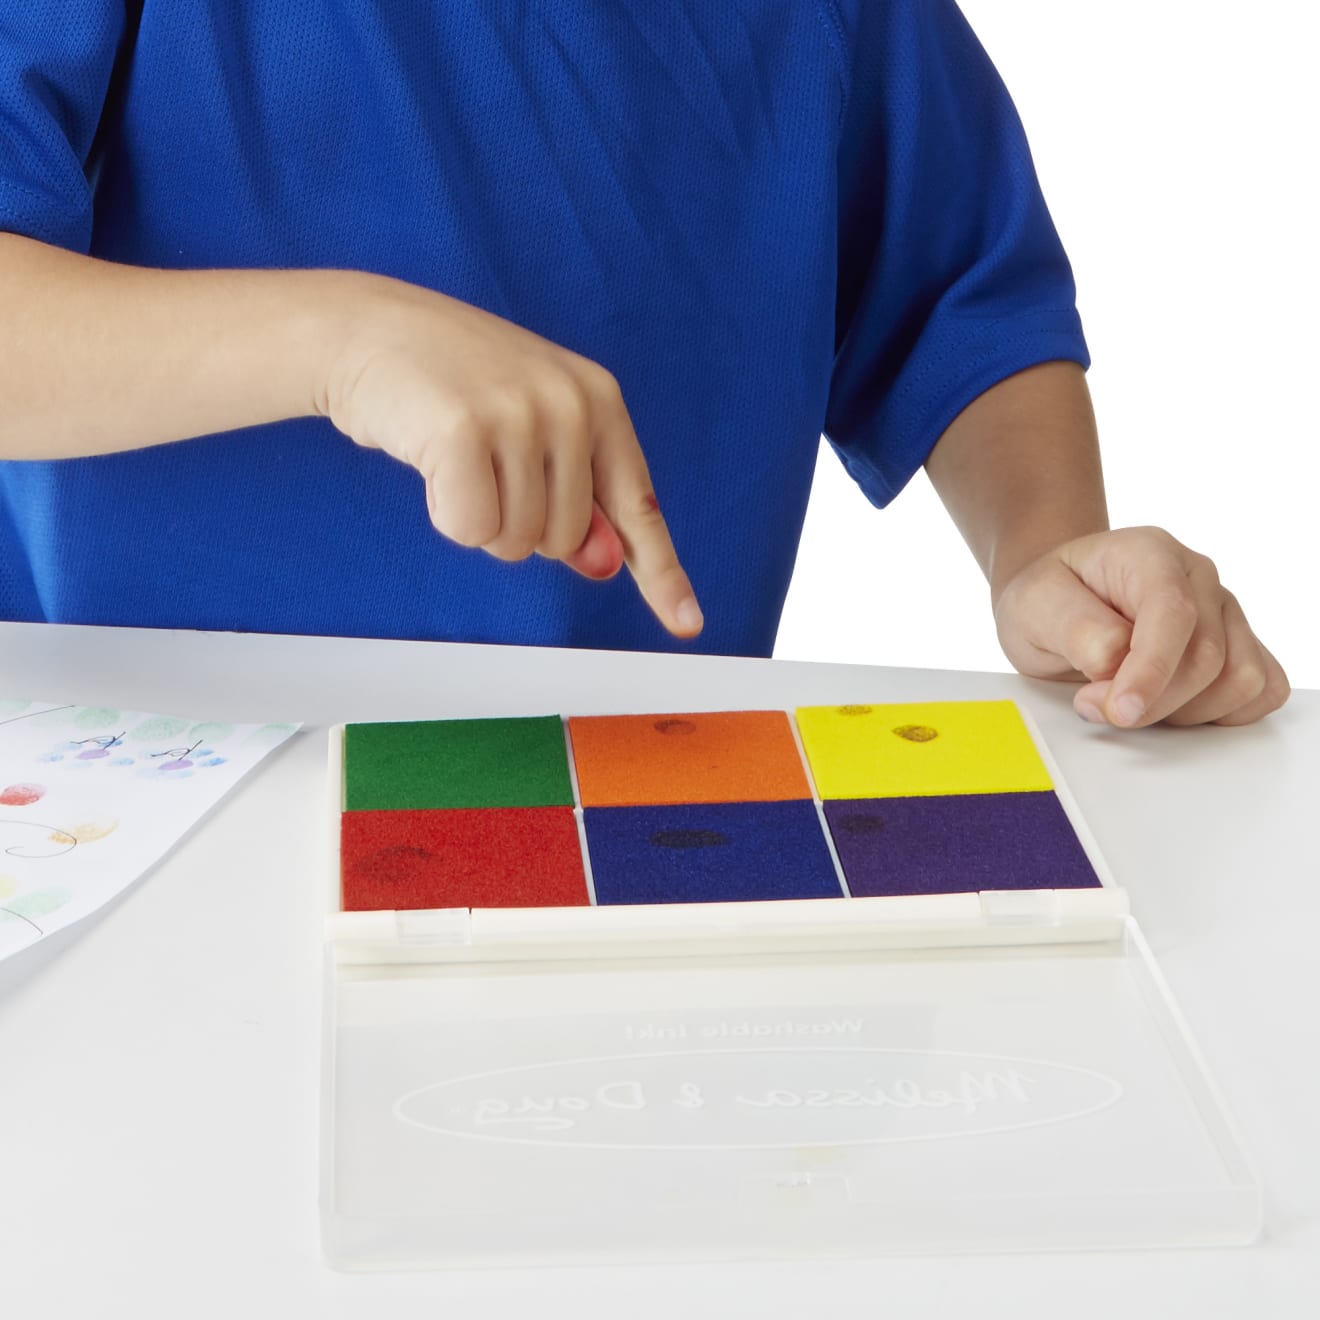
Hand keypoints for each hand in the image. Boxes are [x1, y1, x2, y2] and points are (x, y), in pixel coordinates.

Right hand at [318, 275, 702, 636]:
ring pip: (518, 543)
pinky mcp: (465, 430)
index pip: (639, 505)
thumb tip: (606, 565)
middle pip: (566, 542)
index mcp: (599, 400)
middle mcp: (571, 404)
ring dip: (478, 519)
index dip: (663, 573)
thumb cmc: (452, 385)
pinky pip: (470, 531)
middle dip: (518, 524)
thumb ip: (576, 496)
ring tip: (455, 457)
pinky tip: (431, 461)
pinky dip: (445, 512)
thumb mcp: (530, 431)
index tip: (688, 624)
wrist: (367, 330)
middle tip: (482, 463)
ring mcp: (521, 414)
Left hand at [992, 526, 1288, 726]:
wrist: (1060, 604)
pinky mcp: (1240, 646)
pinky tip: (1173, 706)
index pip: (1173, 613)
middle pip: (1206, 658)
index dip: (1152, 669)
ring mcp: (1225, 612)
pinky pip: (1261, 691)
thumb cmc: (1050, 599)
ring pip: (1241, 681)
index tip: (1122, 709)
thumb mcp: (1033, 605)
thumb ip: (1075, 630)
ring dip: (1185, 711)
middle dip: (1151, 700)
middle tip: (1094, 705)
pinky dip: (1221, 714)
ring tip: (1132, 699)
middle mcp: (1198, 578)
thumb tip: (1115, 661)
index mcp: (1149, 554)